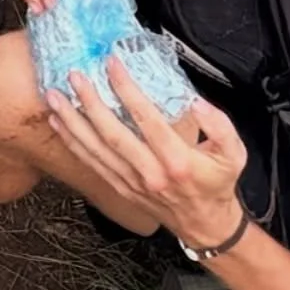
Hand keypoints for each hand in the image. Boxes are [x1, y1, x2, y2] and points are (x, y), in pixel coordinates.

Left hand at [46, 63, 247, 249]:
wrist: (207, 226)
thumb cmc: (218, 184)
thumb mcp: (234, 154)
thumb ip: (220, 125)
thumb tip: (197, 103)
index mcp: (177, 161)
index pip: (147, 120)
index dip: (127, 91)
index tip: (112, 64)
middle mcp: (150, 174)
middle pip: (113, 135)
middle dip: (90, 103)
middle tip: (74, 76)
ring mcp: (132, 183)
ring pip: (96, 150)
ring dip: (72, 122)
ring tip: (54, 96)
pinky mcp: (122, 188)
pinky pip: (92, 164)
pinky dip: (73, 143)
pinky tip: (59, 124)